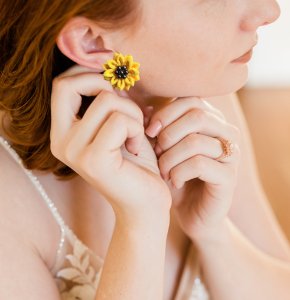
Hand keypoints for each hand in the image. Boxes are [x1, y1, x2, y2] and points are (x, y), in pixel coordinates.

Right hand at [50, 65, 171, 227]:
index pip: (61, 85)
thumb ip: (111, 98)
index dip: (88, 74)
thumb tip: (114, 70)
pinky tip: (137, 147)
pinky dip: (137, 128)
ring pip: (106, 100)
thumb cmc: (135, 162)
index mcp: (63, 132)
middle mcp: (61, 142)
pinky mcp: (93, 160)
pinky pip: (120, 120)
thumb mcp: (120, 123)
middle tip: (129, 107)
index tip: (116, 84)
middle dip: (107, 86)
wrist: (144, 202)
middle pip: (73, 85)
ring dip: (132, 112)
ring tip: (138, 134)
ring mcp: (74, 151)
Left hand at [144, 96, 240, 239]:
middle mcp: (226, 133)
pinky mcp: (229, 178)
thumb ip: (157, 128)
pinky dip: (179, 173)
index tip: (148, 131)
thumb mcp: (162, 149)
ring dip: (170, 158)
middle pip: (197, 116)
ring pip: (195, 141)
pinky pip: (199, 164)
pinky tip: (174, 182)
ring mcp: (231, 155)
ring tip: (162, 171)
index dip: (165, 113)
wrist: (190, 211)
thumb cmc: (175, 174)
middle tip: (157, 153)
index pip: (190, 100)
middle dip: (168, 135)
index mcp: (212, 121)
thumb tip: (146, 110)